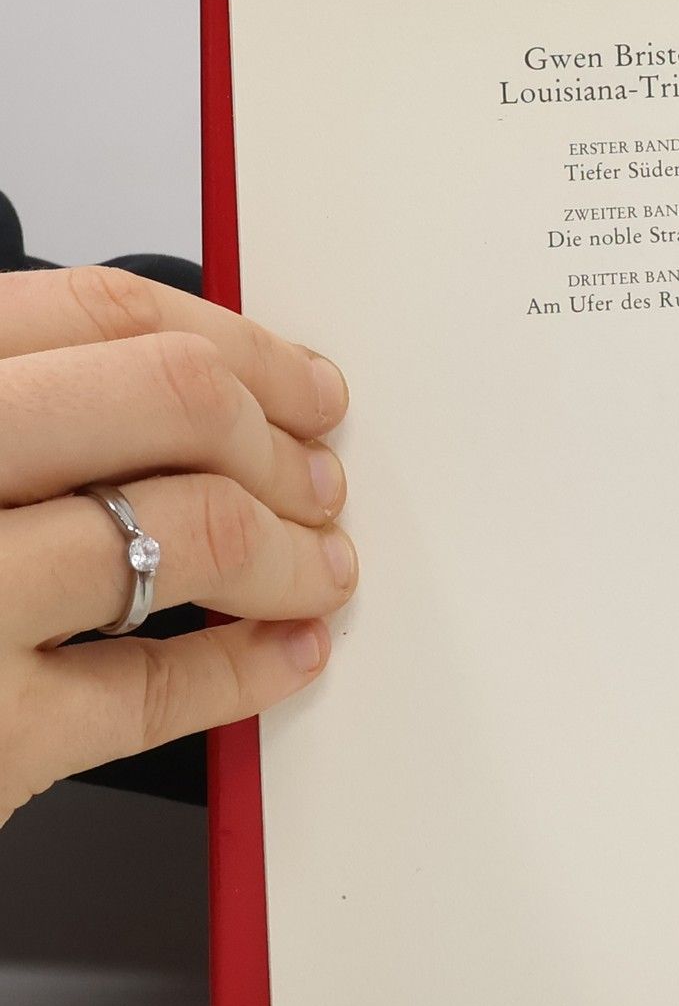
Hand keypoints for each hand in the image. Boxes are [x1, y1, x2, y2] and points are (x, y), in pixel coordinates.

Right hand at [0, 266, 355, 824]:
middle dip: (280, 443)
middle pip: (166, 400)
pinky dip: (249, 669)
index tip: (300, 386)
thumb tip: (193, 397)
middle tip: (320, 482)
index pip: (92, 313)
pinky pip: (152, 691)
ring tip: (320, 569)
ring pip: (190, 529)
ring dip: (295, 551)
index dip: (234, 347)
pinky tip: (286, 655)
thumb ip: (7, 418)